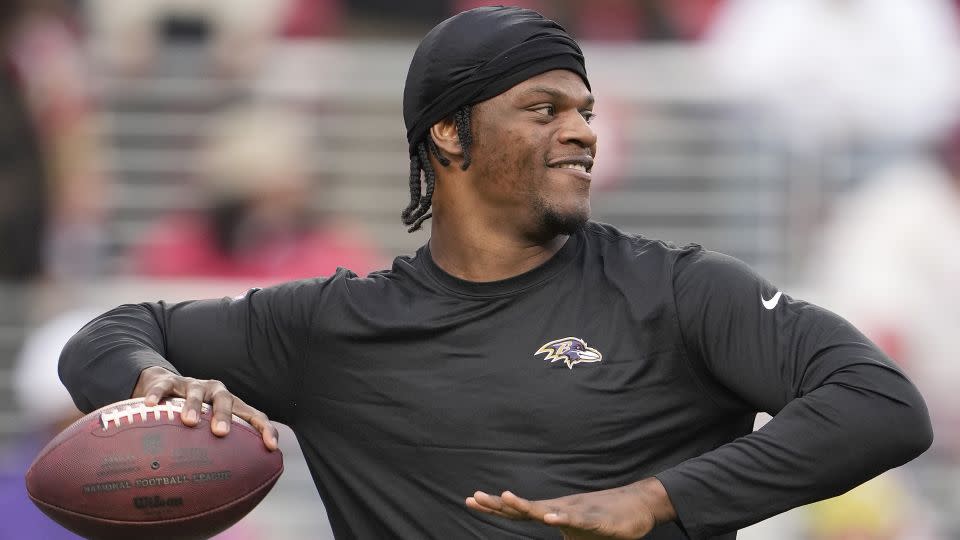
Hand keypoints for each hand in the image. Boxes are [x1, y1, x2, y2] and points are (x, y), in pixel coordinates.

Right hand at [131, 366, 278, 450]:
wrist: (166, 385)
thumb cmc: (194, 416)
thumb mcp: (207, 430)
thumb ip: (217, 454)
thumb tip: (225, 498)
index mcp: (232, 405)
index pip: (254, 416)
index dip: (265, 430)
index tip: (272, 447)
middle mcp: (216, 392)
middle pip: (226, 400)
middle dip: (225, 416)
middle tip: (221, 433)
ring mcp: (193, 385)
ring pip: (196, 392)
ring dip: (194, 405)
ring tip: (189, 421)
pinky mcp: (168, 381)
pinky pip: (162, 387)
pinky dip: (157, 395)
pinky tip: (150, 405)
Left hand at [465, 478, 675, 539]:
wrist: (637, 507)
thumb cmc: (604, 520)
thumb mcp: (575, 531)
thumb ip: (561, 533)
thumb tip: (556, 536)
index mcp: (553, 512)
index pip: (518, 511)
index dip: (495, 507)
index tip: (470, 500)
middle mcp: (560, 508)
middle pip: (525, 507)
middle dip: (499, 504)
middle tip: (473, 496)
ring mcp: (577, 513)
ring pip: (549, 510)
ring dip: (527, 506)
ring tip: (507, 498)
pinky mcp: (596, 520)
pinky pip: (578, 520)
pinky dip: (564, 519)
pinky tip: (551, 519)